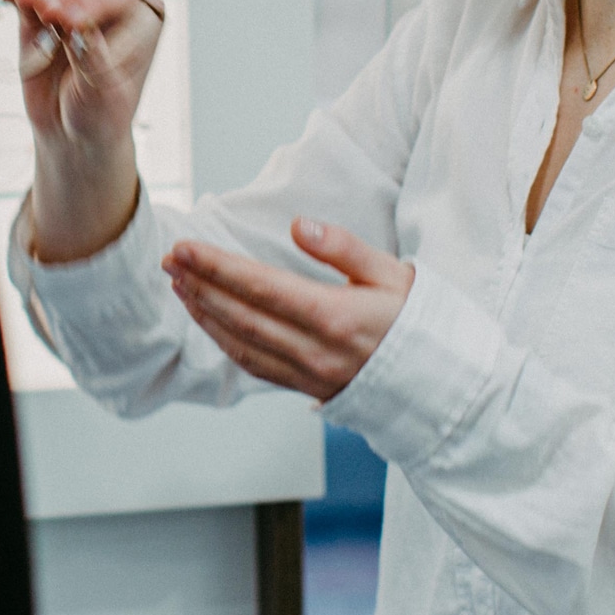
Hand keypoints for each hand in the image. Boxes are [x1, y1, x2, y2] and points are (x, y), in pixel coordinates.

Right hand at [2, 0, 162, 156]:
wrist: (72, 135)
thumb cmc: (101, 114)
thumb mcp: (102, 89)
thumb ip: (90, 55)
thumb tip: (76, 25)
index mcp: (143, 19)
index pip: (117, 3)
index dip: (92, 8)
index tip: (70, 19)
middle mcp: (111, 7)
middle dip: (61, 2)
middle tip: (44, 10)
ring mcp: (75, 9)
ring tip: (26, 1)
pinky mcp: (43, 16)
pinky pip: (31, 2)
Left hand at [163, 218, 414, 401]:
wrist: (443, 384)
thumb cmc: (420, 322)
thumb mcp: (394, 274)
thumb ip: (344, 248)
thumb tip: (299, 226)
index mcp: (335, 317)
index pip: (261, 287)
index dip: (217, 267)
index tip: (185, 247)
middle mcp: (315, 351)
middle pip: (241, 315)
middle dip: (200, 285)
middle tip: (170, 259)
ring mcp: (308, 375)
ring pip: (240, 343)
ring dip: (204, 313)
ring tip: (180, 284)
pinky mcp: (306, 388)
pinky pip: (253, 365)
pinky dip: (223, 340)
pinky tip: (209, 320)